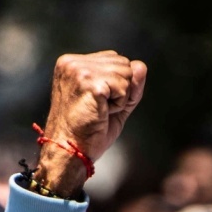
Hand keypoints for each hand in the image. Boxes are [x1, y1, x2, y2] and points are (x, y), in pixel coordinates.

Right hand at [36, 51, 147, 195]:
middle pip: (123, 63)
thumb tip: (141, 65)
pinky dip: (119, 105)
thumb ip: (129, 84)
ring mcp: (79, 71)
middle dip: (120, 90)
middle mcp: (71, 63)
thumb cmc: (88, 132)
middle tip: (98, 109)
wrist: (69, 153)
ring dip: (120, 98)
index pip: (114, 58)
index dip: (117, 85)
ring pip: (126, 73)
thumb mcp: (114, 103)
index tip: (97, 103)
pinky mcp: (89, 83)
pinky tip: (101, 114)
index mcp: (71, 63)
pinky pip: (124, 87)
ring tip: (99, 111)